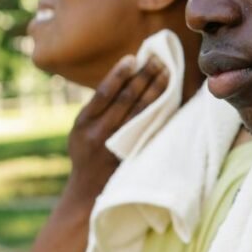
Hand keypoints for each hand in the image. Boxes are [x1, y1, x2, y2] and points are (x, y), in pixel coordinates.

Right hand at [62, 54, 168, 206]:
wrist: (88, 193)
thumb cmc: (87, 156)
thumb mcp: (81, 132)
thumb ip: (97, 111)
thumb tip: (123, 80)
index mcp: (83, 124)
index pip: (104, 94)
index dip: (119, 74)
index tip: (134, 58)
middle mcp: (99, 134)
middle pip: (126, 100)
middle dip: (143, 78)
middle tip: (159, 60)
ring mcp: (118, 147)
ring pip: (141, 113)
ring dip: (155, 91)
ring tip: (167, 73)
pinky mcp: (133, 157)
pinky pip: (149, 130)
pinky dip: (159, 113)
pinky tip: (170, 99)